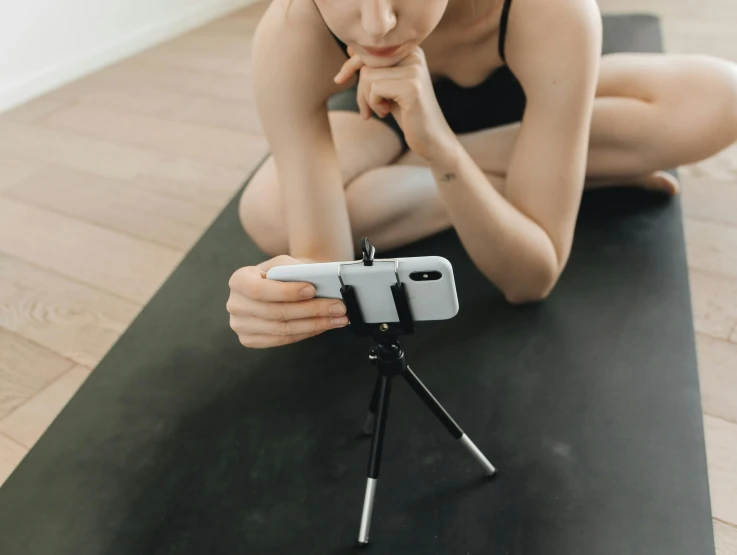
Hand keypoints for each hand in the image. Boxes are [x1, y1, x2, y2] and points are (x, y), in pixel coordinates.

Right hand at [227, 255, 348, 348]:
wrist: (276, 286)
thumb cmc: (282, 273)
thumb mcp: (284, 263)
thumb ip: (295, 271)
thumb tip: (318, 284)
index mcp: (238, 280)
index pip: (259, 290)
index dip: (286, 292)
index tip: (312, 289)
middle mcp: (235, 304)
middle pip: (275, 312)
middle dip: (311, 310)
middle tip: (338, 306)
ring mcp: (241, 326)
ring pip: (282, 329)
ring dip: (315, 324)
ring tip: (338, 318)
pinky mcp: (250, 340)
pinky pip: (283, 340)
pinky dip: (307, 333)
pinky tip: (324, 326)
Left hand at [334, 46, 455, 161]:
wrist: (431, 138)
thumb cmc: (407, 114)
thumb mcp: (388, 87)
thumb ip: (375, 68)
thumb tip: (349, 48)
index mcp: (410, 51)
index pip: (370, 49)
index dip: (351, 64)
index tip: (339, 80)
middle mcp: (414, 55)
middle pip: (367, 63)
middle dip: (360, 88)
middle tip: (367, 110)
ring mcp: (414, 71)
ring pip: (367, 76)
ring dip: (366, 99)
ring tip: (381, 111)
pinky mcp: (411, 87)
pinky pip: (374, 89)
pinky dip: (373, 104)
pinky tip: (385, 113)